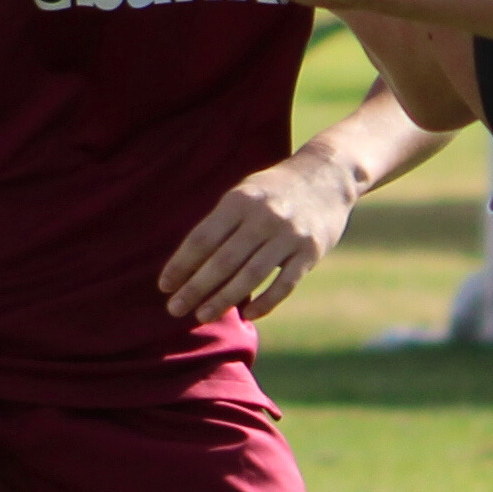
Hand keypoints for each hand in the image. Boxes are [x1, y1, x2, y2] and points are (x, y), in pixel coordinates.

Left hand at [158, 143, 356, 326]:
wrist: (328, 175)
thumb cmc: (274, 190)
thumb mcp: (245, 193)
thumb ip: (221, 224)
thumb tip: (190, 266)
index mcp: (240, 200)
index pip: (202, 238)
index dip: (181, 264)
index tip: (164, 286)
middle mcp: (264, 217)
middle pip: (223, 261)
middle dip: (195, 288)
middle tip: (175, 309)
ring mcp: (289, 235)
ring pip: (250, 276)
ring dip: (223, 300)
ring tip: (202, 316)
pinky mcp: (311, 251)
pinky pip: (284, 284)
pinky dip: (265, 303)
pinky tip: (247, 316)